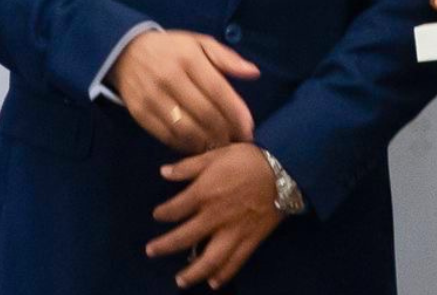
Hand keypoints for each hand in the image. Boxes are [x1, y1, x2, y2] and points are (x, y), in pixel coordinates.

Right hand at [108, 30, 259, 154]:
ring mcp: (153, 98)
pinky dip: (186, 146)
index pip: (219, 91)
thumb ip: (227, 58)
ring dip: (208, 143)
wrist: (125, 52)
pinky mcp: (140, 114)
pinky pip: (167, 137)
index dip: (237, 114)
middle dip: (226, 133)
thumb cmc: (171, 49)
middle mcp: (170, 78)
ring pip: (186, 130)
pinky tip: (199, 146)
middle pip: (205, 114)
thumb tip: (253, 73)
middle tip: (238, 142)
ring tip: (221, 147)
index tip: (249, 129)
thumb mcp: (200, 43)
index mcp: (189, 58)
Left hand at [147, 144, 283, 289]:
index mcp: (204, 193)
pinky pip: (235, 261)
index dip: (162, 213)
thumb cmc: (249, 158)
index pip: (175, 209)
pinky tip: (213, 282)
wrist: (285, 169)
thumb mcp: (216, 154)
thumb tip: (163, 172)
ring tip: (180, 280)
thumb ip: (188, 165)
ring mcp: (233, 231)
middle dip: (165, 246)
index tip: (157, 215)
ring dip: (192, 272)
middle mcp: (215, 217)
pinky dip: (224, 274)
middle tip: (151, 251)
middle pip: (184, 237)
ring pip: (209, 259)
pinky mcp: (251, 240)